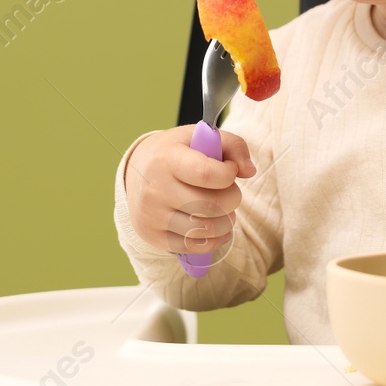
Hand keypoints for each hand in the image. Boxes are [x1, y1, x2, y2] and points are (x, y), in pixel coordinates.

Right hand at [125, 125, 256, 255]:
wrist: (136, 171)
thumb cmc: (178, 152)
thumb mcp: (200, 137)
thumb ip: (232, 145)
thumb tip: (249, 171)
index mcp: (166, 159)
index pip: (205, 174)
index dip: (228, 174)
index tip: (230, 170)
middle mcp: (155, 189)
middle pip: (210, 206)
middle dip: (233, 199)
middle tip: (230, 192)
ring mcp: (152, 216)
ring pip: (205, 230)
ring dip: (227, 221)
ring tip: (225, 209)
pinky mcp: (153, 236)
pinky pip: (194, 247)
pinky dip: (216, 239)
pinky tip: (219, 226)